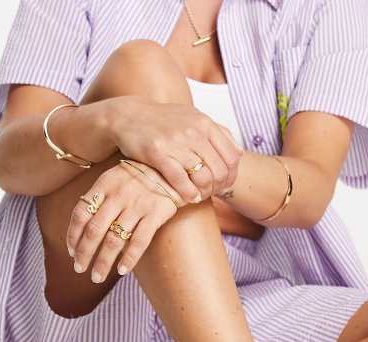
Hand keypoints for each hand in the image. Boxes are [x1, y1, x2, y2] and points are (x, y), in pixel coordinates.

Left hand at [66, 159, 183, 281]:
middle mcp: (118, 195)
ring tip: (97, 277)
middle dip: (85, 253)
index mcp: (104, 185)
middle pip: (94, 230)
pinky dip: (129, 258)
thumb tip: (82, 227)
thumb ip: (100, 198)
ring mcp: (137, 204)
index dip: (73, 235)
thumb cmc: (139, 177)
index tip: (71, 251)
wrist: (172, 167)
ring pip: (114, 240)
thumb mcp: (115, 178)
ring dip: (103, 262)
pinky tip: (122, 271)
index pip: (81, 213)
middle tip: (80, 268)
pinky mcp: (156, 213)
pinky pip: (139, 241)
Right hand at [106, 96, 242, 203]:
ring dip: (203, 192)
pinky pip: (180, 180)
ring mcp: (175, 142)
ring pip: (202, 177)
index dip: (231, 176)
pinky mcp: (157, 153)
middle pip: (219, 170)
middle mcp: (193, 131)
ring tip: (198, 196)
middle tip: (210, 193)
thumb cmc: (164, 122)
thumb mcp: (194, 119)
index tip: (223, 184)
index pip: (232, 157)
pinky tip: (188, 198)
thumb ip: (218, 133)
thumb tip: (240, 153)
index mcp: (205, 123)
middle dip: (218, 187)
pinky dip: (188, 193)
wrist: (128, 116)